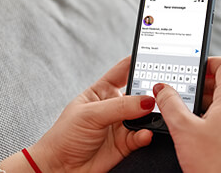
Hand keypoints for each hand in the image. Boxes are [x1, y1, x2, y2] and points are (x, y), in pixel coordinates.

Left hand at [1, 57, 153, 172]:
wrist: (60, 168)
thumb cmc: (65, 136)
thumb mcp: (90, 114)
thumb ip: (120, 106)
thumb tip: (147, 101)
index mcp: (103, 90)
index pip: (124, 70)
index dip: (137, 62)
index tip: (153, 59)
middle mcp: (115, 105)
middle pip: (139, 93)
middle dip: (151, 91)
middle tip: (160, 92)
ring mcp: (122, 124)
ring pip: (144, 115)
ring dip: (151, 115)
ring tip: (153, 114)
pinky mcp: (127, 142)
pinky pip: (142, 135)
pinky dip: (146, 134)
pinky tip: (144, 133)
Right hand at [153, 57, 220, 172]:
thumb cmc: (216, 164)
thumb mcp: (184, 130)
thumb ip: (170, 104)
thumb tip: (162, 89)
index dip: (209, 62)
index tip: (194, 69)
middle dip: (204, 85)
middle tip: (185, 93)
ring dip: (210, 101)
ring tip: (190, 112)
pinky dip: (218, 116)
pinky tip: (202, 130)